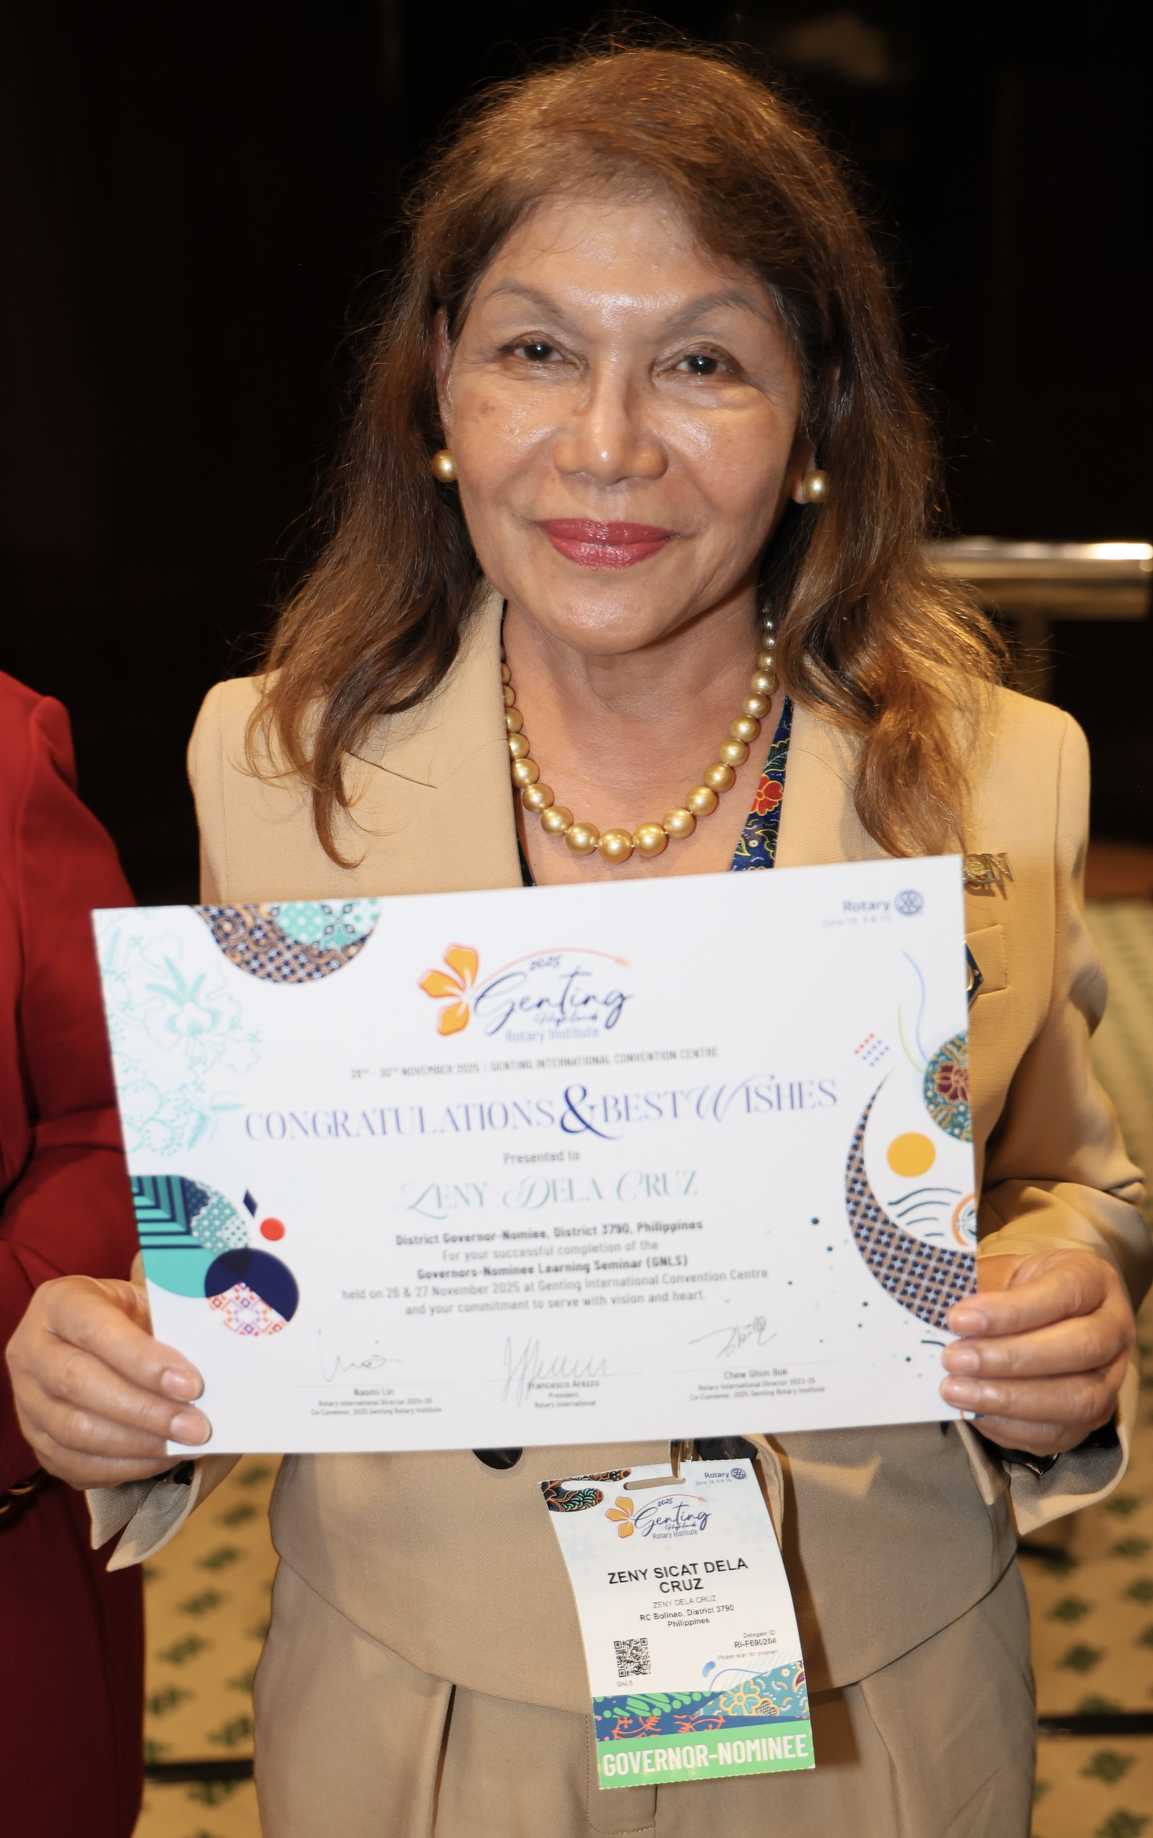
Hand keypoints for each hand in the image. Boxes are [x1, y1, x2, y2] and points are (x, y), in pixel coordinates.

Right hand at [5, 1275, 209, 1488]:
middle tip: (197, 1426)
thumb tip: (214, 1353)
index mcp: (59, 1303)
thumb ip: (172, 1320)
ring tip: (185, 1444)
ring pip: (75, 1431)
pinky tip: (162, 1458)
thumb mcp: (148, 1300)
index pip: (94, 1330)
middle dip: (146, 1410)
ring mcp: (27, 1399)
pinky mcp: (36, 1440)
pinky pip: (75, 1464)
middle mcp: (32, 1350)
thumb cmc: (132, 1319)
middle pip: (79, 1384)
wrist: (102, 1343)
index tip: (191, 1384)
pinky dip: (124, 1466)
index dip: (142, 1359)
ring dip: (138, 1444)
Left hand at [940, 1250, 1134, 1456]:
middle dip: (1009, 1358)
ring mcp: (1110, 1377)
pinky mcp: (1093, 1417)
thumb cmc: (1023, 1288)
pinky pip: (1059, 1432)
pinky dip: (1012, 1426)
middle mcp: (1113, 1328)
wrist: (1052, 1313)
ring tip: (956, 1390)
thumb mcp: (1007, 1270)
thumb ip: (981, 1288)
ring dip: (1009, 1398)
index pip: (1061, 1295)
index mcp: (1093, 1280)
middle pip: (1077, 1348)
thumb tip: (935, 1314)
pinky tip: (974, 1412)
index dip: (1009, 1311)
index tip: (958, 1319)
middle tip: (954, 1359)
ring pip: (1076, 1398)